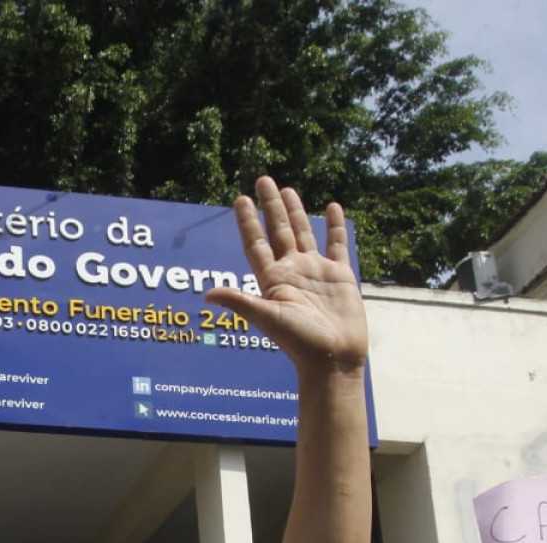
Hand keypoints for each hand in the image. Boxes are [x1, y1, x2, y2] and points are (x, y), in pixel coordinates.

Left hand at [207, 178, 367, 370]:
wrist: (333, 358)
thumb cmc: (300, 342)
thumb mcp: (268, 318)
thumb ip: (240, 302)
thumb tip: (207, 294)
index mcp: (273, 280)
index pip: (256, 243)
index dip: (248, 222)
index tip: (240, 199)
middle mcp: (292, 272)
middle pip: (278, 231)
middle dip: (271, 206)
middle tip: (262, 180)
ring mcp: (316, 272)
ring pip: (303, 233)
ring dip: (296, 212)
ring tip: (288, 190)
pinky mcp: (339, 276)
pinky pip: (336, 244)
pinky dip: (335, 226)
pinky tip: (331, 207)